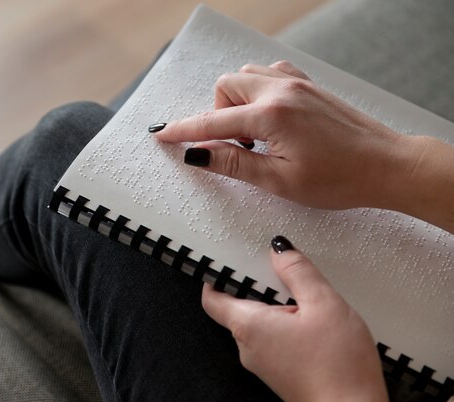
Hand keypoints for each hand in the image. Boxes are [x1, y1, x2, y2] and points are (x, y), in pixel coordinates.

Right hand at [153, 61, 419, 210]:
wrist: (386, 165)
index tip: (163, 135)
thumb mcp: (279, 180)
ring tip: (253, 135)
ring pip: (246, 75)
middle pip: (226, 86)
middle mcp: (282, 90)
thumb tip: (198, 154)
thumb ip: (233, 163)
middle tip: (233, 146)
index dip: (184, 130)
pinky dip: (257, 90)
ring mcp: (298, 84)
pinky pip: (270, 73)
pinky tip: (268, 116)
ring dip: (237, 101)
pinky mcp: (309, 86)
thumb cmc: (340, 179)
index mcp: (272, 115)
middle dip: (217, 114)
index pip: (213, 121)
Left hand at [202, 236, 389, 401]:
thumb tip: (279, 249)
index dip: (218, 276)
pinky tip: (313, 325)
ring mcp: (262, 363)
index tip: (232, 259)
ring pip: (259, 324)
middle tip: (285, 274)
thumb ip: (298, 272)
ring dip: (277, 308)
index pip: (212, 298)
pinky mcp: (279, 373)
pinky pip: (273, 340)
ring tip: (307, 301)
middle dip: (259, 288)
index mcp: (248, 326)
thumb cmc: (339, 366)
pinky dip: (286, 326)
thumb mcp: (323, 303)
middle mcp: (247, 347)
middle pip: (239, 307)